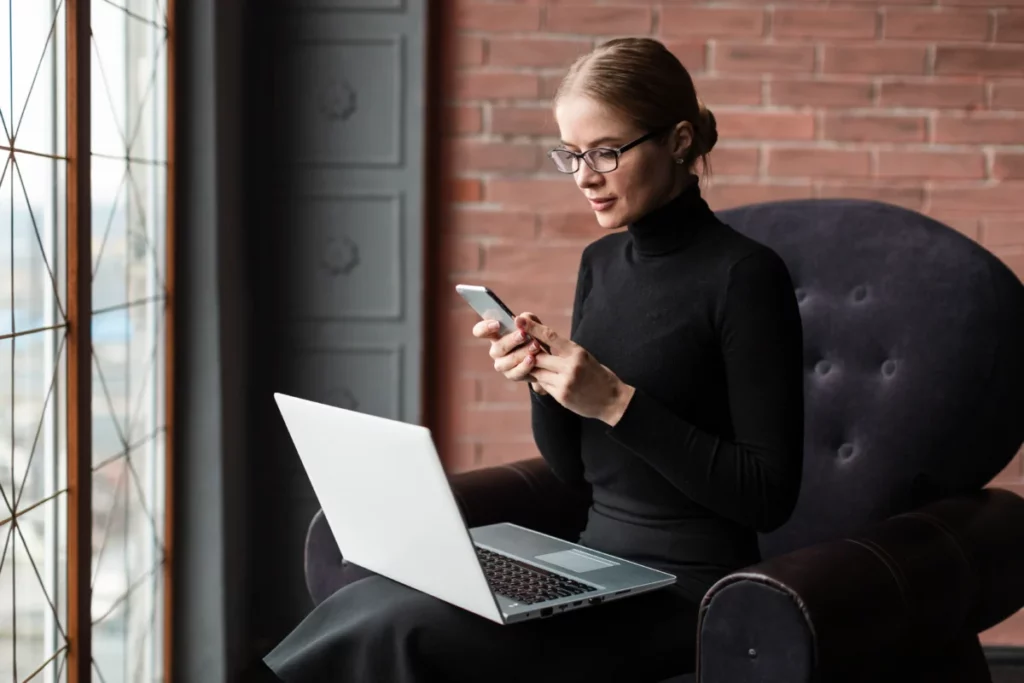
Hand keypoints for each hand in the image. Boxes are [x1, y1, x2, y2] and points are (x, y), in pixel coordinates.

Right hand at [471, 312, 547, 393]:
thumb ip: (528, 319)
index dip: (484, 328)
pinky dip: (524, 366)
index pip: (480, 331)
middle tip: (523, 334)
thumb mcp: (534, 323)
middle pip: (497, 348)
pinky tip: (532, 359)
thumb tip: (520, 319)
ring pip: (506, 361)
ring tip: (535, 346)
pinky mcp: (512, 375)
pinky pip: (515, 373)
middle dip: (511, 341)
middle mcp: (496, 350)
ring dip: (521, 353)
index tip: (497, 324)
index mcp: (496, 334)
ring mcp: (502, 364)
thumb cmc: (537, 336)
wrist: (547, 356)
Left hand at [515, 315, 634, 425]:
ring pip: (537, 372)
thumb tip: (541, 342)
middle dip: (529, 354)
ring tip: (535, 366)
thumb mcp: (585, 357)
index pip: (550, 336)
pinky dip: (542, 381)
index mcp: (577, 352)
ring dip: (534, 369)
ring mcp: (565, 382)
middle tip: (521, 349)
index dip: (533, 327)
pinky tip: (547, 381)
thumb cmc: (597, 375)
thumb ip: (565, 351)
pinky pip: (543, 385)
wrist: (612, 400)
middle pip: (538, 356)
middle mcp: (571, 366)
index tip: (520, 319)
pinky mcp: (561, 396)